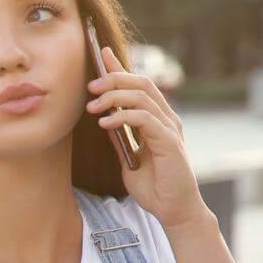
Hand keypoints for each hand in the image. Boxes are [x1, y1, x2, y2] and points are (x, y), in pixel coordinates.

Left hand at [87, 44, 209, 228]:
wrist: (173, 209)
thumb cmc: (154, 186)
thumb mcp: (128, 158)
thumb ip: (120, 138)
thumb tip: (104, 119)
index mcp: (157, 119)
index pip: (139, 85)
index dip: (120, 67)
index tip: (100, 53)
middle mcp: (166, 118)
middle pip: (142, 82)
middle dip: (114, 78)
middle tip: (90, 87)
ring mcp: (169, 128)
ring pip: (143, 96)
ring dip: (114, 97)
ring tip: (93, 107)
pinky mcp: (169, 142)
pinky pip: (145, 119)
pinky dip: (123, 116)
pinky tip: (105, 123)